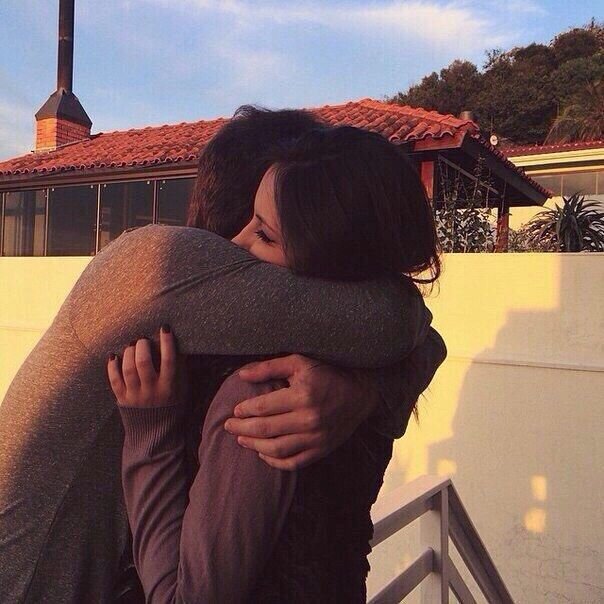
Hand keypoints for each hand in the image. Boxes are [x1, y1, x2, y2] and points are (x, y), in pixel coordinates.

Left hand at [107, 325, 177, 406]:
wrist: (154, 432)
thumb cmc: (171, 405)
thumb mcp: (182, 388)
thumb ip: (180, 368)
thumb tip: (179, 344)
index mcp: (169, 387)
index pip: (169, 361)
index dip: (167, 342)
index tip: (165, 328)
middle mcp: (152, 391)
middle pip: (143, 363)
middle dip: (142, 346)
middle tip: (143, 339)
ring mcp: (135, 396)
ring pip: (128, 369)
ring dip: (129, 353)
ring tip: (132, 346)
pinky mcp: (122, 399)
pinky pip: (114, 380)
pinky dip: (112, 366)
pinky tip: (114, 356)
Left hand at [224, 354, 379, 470]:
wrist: (359, 394)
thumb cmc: (326, 375)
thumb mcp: (300, 363)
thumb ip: (270, 367)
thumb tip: (242, 375)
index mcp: (301, 395)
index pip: (263, 407)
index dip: (245, 410)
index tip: (235, 410)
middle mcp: (308, 419)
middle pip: (265, 429)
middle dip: (242, 429)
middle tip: (228, 427)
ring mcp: (315, 438)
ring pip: (276, 448)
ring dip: (254, 445)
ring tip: (242, 440)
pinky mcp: (321, 450)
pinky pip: (293, 462)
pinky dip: (274, 461)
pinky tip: (263, 453)